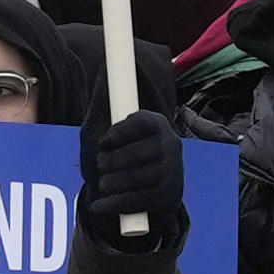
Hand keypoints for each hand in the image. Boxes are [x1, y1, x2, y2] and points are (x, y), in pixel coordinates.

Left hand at [76, 103, 184, 249]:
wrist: (135, 197)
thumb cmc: (116, 157)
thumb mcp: (103, 129)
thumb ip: (103, 102)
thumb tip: (102, 68)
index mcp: (157, 123)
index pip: (142, 122)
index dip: (120, 133)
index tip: (103, 142)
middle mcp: (171, 145)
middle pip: (135, 153)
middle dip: (109, 162)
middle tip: (100, 165)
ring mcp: (172, 172)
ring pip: (133, 179)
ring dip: (109, 184)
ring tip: (103, 184)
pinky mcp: (168, 197)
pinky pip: (136, 201)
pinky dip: (113, 204)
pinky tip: (101, 205)